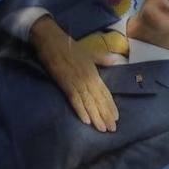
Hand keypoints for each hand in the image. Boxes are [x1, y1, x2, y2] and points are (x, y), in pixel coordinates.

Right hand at [30, 16, 119, 131]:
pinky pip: (75, 100)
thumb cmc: (70, 46)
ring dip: (96, 116)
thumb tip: (115, 60)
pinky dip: (81, 110)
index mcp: (94, 73)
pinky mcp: (65, 83)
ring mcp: (77, 82)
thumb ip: (102, 59)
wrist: (52, 39)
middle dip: (106, 115)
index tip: (116, 118)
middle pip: (99, 100)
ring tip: (102, 129)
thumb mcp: (89, 52)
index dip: (110, 106)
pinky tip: (86, 121)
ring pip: (89, 102)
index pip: (105, 93)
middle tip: (112, 129)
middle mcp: (88, 79)